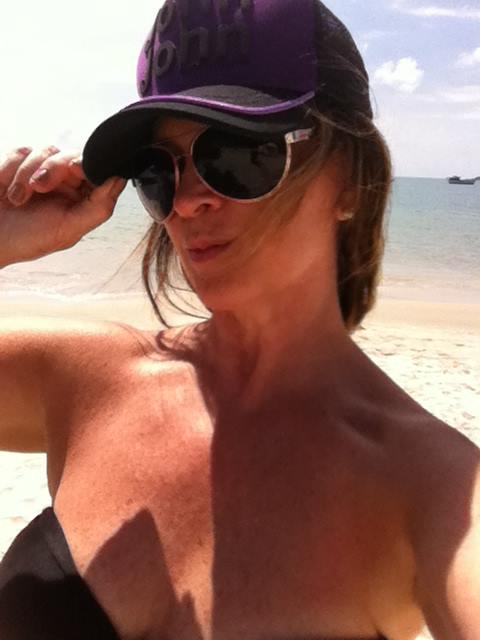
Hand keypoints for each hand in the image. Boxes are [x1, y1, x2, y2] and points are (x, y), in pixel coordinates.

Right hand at [0, 146, 125, 267]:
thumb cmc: (26, 240)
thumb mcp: (67, 230)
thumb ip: (98, 208)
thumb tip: (119, 181)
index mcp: (82, 201)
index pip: (98, 174)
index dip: (90, 165)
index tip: (77, 168)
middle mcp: (66, 185)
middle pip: (74, 157)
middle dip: (55, 168)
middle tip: (39, 186)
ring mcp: (42, 173)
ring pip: (48, 151)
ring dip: (28, 174)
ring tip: (17, 199)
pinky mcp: (19, 165)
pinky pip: (23, 152)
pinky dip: (12, 170)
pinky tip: (7, 192)